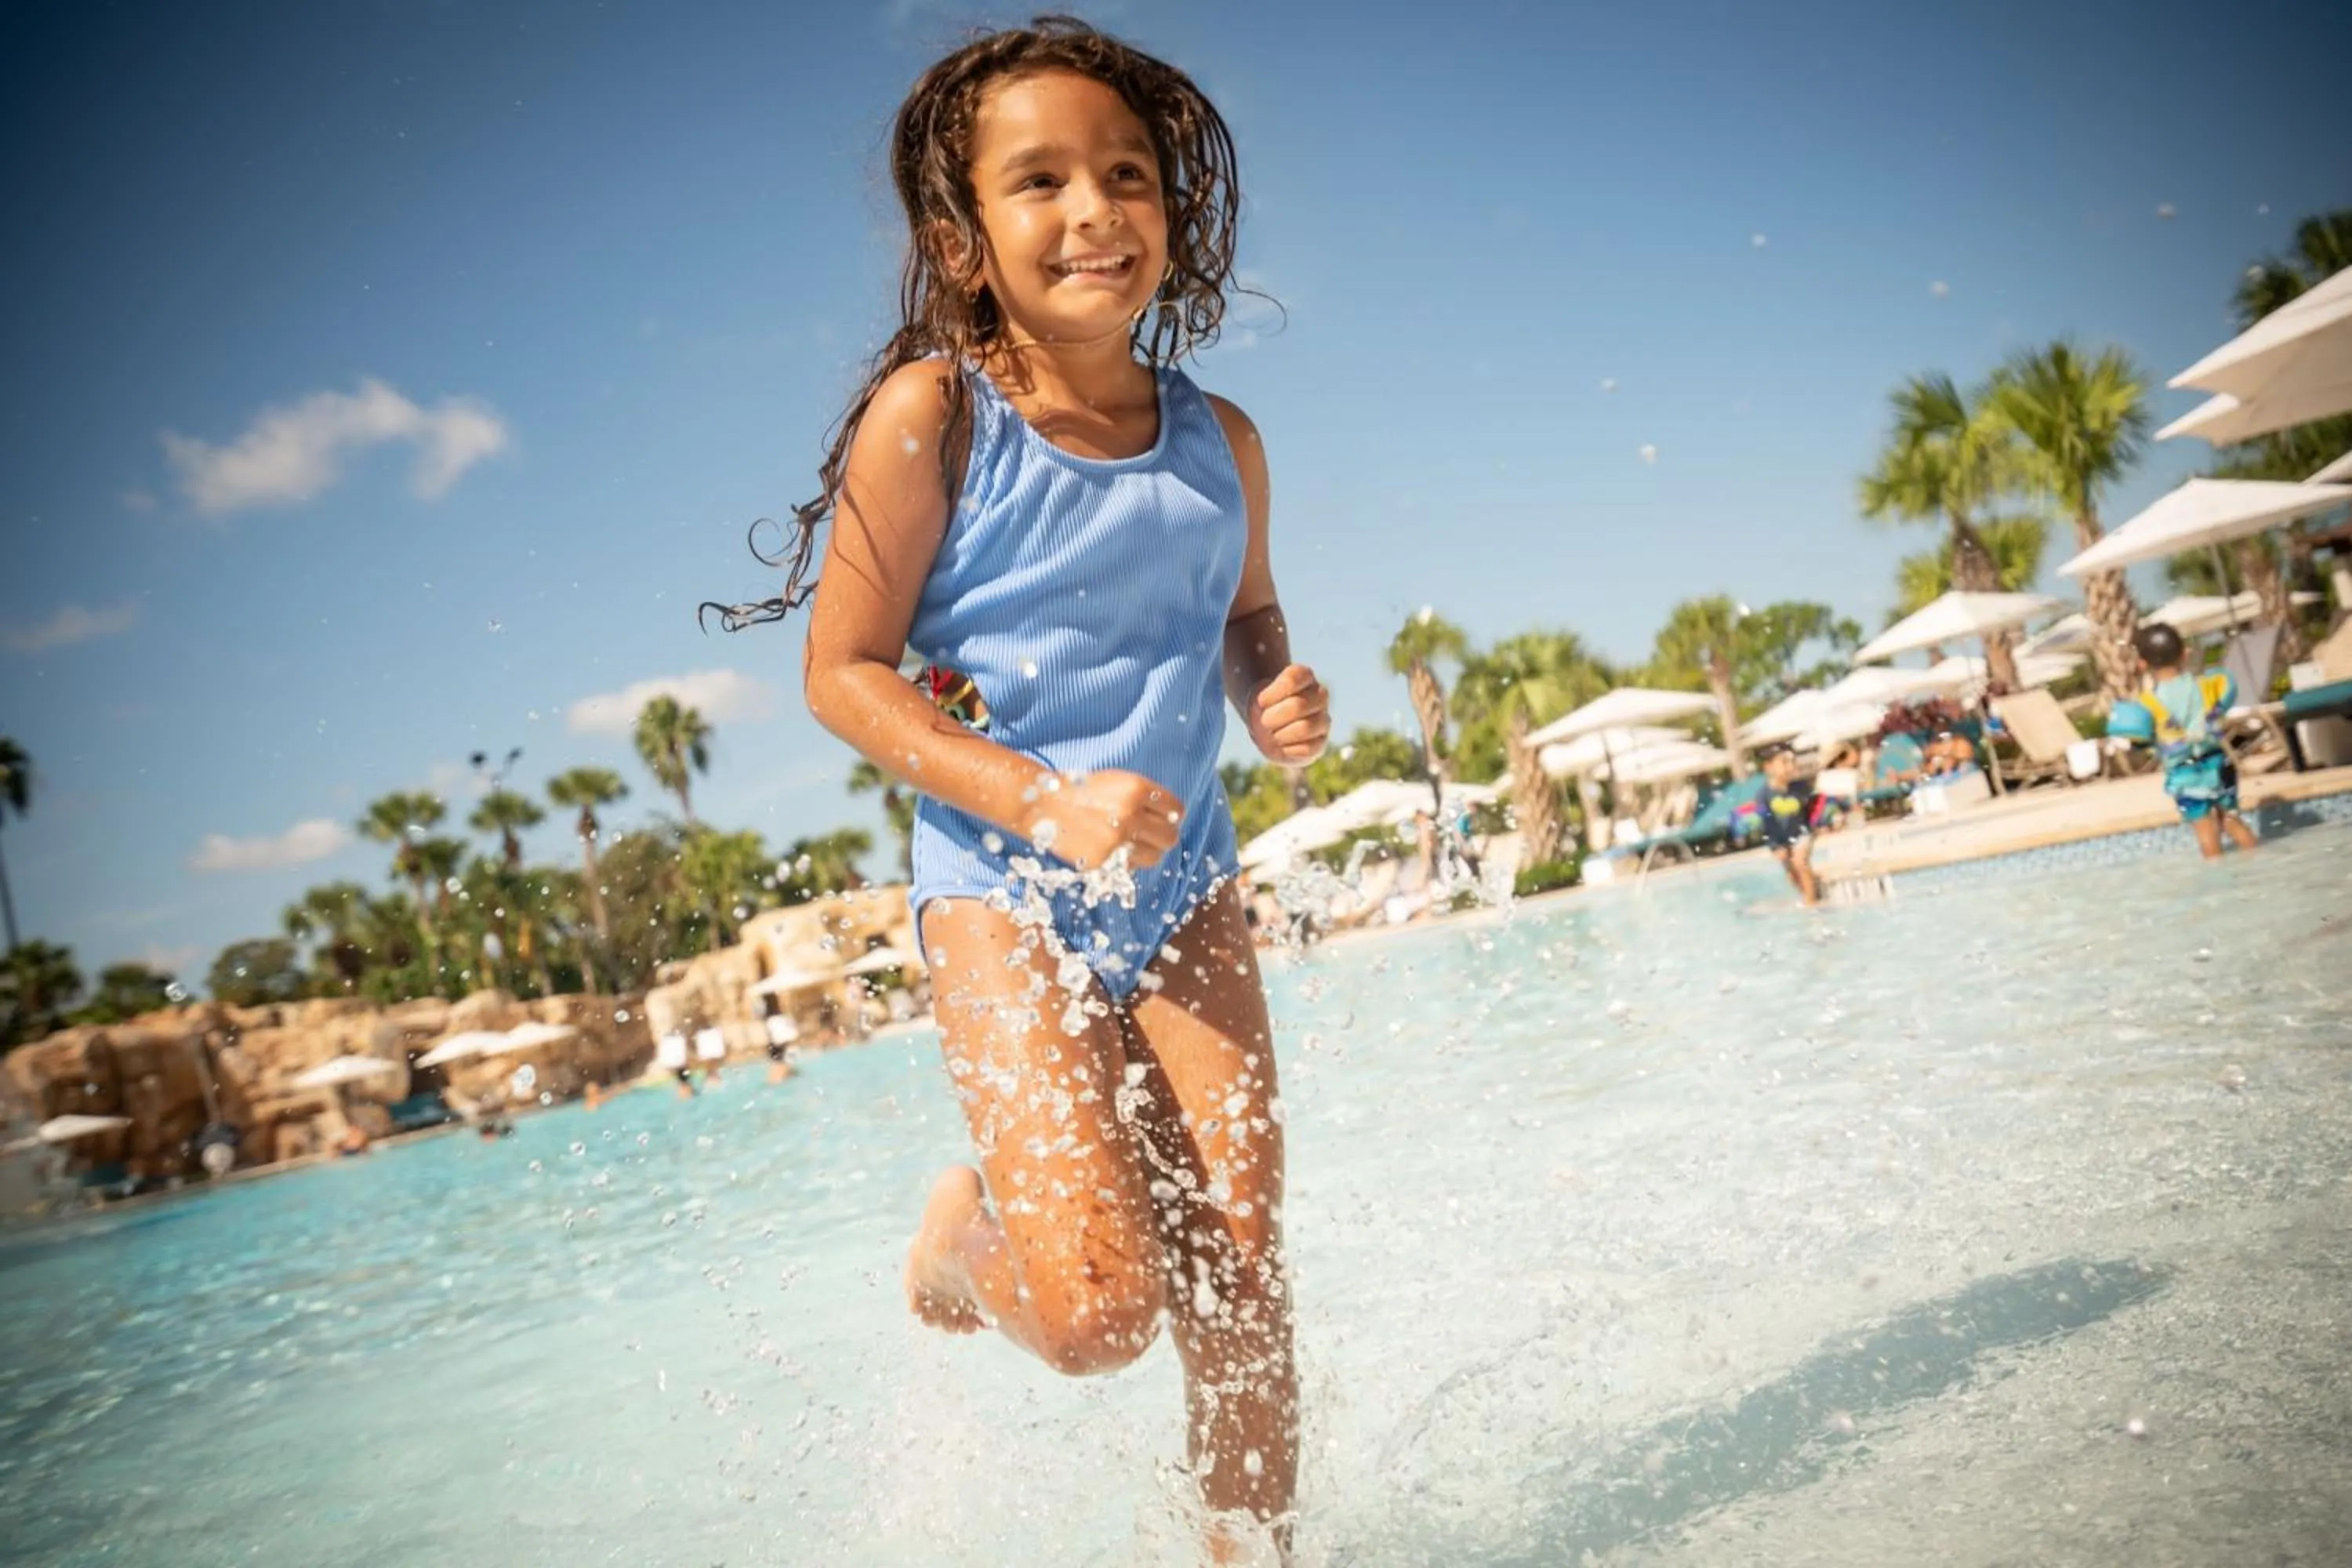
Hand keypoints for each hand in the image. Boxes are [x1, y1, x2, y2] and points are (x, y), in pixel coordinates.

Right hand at [1017, 768, 1182, 870]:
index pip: (1175, 809)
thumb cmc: (1080, 789)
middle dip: (1163, 837)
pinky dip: (1125, 862)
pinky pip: (1129, 867)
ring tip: (1132, 845)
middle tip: (1152, 835)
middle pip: (1169, 837)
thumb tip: (1170, 817)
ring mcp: (1117, 840)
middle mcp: (1130, 814)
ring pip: (1153, 857)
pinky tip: (1113, 850)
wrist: (1041, 804)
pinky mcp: (1103, 861)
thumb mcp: (1115, 781)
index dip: (1171, 815)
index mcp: (1136, 787)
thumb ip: (1143, 797)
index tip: (1165, 819)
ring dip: (1147, 852)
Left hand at [1248, 663, 1329, 764]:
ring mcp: (1323, 719)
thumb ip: (1262, 694)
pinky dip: (1289, 749)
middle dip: (1273, 718)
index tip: (1262, 702)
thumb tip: (1260, 699)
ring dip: (1281, 735)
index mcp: (1305, 676)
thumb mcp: (1259, 694)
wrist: (1268, 728)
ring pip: (1305, 728)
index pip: (1292, 680)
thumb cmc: (1264, 707)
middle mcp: (1320, 695)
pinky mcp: (1321, 741)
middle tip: (1265, 722)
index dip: (1271, 694)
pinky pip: (1308, 749)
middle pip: (1297, 706)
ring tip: (1273, 735)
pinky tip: (1283, 745)